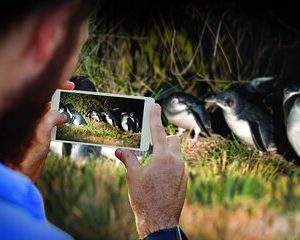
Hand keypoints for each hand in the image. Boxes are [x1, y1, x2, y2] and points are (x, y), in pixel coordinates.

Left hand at [6, 81, 74, 181]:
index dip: (57, 86)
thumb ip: (52, 117)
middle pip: (46, 99)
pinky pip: (51, 121)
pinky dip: (59, 120)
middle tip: (73, 94)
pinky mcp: (39, 134)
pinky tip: (66, 122)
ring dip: (61, 108)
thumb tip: (62, 114)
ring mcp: (35, 125)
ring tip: (73, 108)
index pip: (43, 91)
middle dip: (60, 95)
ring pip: (50, 110)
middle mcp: (30, 116)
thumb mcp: (41, 131)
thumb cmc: (25, 154)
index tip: (70, 86)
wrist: (20, 172)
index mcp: (29, 111)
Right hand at [115, 104, 187, 238]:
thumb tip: (120, 150)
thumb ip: (128, 159)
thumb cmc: (145, 199)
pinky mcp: (184, 180)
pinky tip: (159, 176)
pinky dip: (169, 164)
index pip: (158, 131)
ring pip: (176, 153)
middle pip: (172, 140)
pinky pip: (178, 165)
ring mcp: (182, 171)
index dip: (155, 117)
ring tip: (152, 164)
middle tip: (150, 146)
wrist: (159, 221)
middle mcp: (176, 161)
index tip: (155, 106)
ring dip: (166, 153)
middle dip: (163, 139)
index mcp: (163, 157)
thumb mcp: (133, 177)